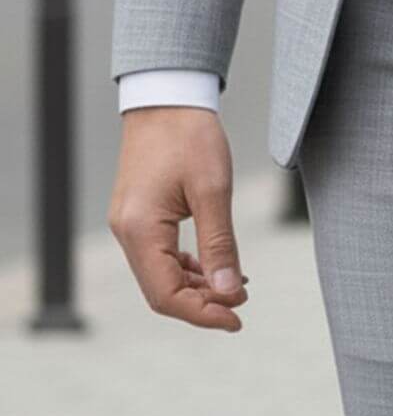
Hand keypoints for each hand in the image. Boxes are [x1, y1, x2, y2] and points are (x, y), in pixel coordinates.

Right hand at [108, 108, 249, 330]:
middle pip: (160, 290)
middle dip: (201, 303)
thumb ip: (219, 244)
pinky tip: (214, 266)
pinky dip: (187, 267)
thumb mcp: (213, 189)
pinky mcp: (139, 216)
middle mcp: (127, 233)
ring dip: (196, 286)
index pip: (166, 295)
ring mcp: (130, 224)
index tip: (237, 318)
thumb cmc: (190, 135)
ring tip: (234, 286)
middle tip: (241, 303)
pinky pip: (160, 255)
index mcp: (140, 230)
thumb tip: (228, 293)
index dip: (202, 314)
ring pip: (160, 275)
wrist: (168, 96)